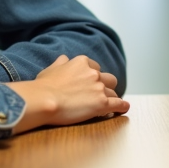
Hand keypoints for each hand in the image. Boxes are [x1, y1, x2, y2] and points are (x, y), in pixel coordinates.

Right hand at [7, 55, 129, 132]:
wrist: (44, 100)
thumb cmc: (44, 86)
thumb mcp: (51, 68)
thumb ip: (61, 63)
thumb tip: (64, 59)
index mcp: (82, 63)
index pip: (94, 67)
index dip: (93, 76)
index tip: (90, 82)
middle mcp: (93, 73)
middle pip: (108, 78)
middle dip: (105, 85)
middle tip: (100, 93)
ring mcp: (99, 88)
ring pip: (113, 92)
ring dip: (111, 98)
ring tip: (110, 104)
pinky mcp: (102, 104)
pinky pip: (118, 104)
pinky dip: (122, 106)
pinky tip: (124, 108)